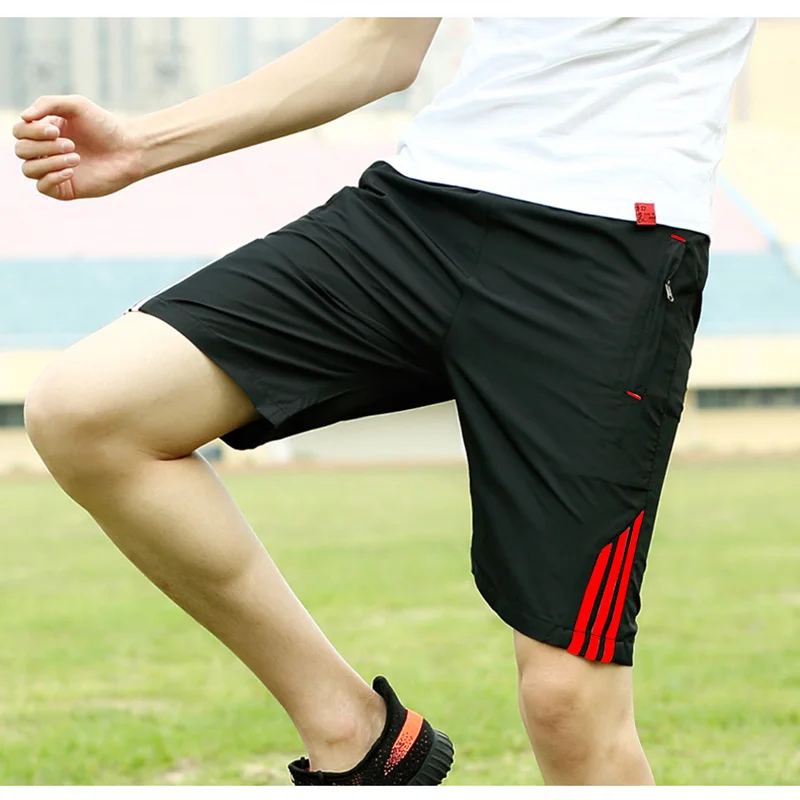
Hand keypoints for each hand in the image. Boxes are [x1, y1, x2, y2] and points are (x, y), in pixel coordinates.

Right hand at [12, 95, 143, 200]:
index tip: (56, 130)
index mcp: (44, 131)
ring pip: (29, 170)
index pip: (19, 132)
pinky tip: (70, 171)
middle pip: (21, 150)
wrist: (129, 150)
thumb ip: (46, 104)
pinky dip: (51, 178)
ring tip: (76, 157)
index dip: (32, 132)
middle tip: (71, 144)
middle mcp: (46, 151)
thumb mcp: (75, 106)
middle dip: (43, 147)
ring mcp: (55, 171)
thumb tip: (23, 118)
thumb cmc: (104, 126)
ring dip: (49, 162)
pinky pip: (42, 187)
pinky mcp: (66, 189)